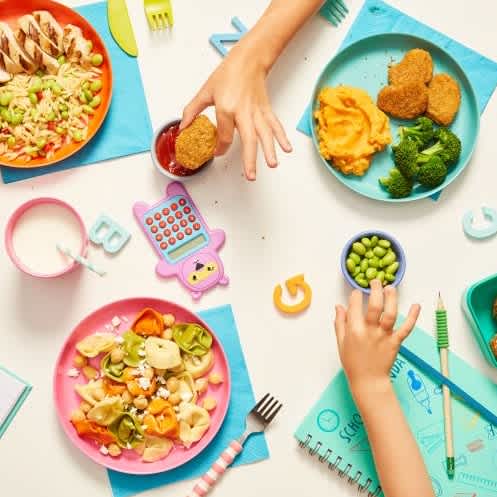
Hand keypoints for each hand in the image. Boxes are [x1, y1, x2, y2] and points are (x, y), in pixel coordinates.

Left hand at [180, 44, 291, 180]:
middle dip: (250, 159)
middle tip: (250, 175)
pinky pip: (274, 125)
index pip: (224, 136)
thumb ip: (193, 110)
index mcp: (227, 108)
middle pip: (248, 140)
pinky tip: (287, 148)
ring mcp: (257, 112)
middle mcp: (244, 112)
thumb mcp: (205, 91)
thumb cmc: (228, 73)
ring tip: (273, 165)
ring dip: (269, 150)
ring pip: (264, 134)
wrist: (248, 59)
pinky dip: (282, 136)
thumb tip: (184, 126)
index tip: (217, 152)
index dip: (219, 148)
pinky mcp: (266, 110)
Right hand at [334, 280, 420, 395]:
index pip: (354, 306)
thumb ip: (340, 323)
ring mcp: (384, 336)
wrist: (368, 381)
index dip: (355, 295)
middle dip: (375, 290)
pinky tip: (416, 305)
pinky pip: (406, 328)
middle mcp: (369, 331)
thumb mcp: (341, 342)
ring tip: (390, 288)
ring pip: (390, 314)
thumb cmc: (353, 363)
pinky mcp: (396, 342)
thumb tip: (339, 306)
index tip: (356, 292)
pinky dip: (413, 317)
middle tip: (375, 281)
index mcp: (354, 330)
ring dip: (391, 298)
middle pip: (374, 306)